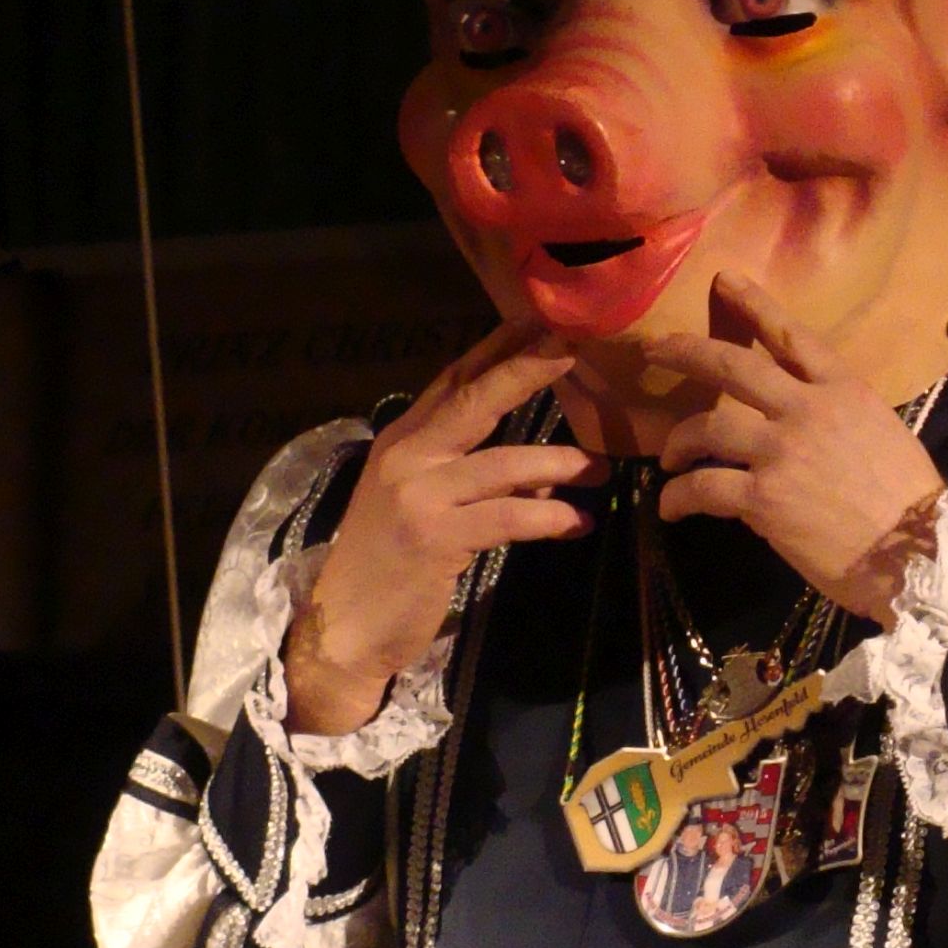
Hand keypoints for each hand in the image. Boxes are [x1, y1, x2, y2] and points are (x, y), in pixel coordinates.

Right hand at [284, 323, 604, 735]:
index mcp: (403, 441)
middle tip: (573, 348)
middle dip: (526, 370)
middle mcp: (407, 456)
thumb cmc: (391, 566)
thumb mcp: (428, 508)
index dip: (498, 349)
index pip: (454, 380)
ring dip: (561, 463)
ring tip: (602, 469)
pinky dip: (551, 517)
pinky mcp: (436, 537)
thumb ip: (481, 481)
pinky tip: (579, 524)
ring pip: (504, 463)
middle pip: (474, 399)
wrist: (345, 627)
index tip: (540, 321)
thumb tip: (547, 473)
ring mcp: (419, 495)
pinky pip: (509, 517)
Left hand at [645, 273, 947, 626]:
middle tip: (656, 350)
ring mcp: (781, 452)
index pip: (791, 335)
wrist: (917, 555)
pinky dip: (679, 497)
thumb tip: (803, 421)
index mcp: (844, 390)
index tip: (724, 281)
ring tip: (668, 459)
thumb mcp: (882, 434)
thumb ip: (839, 416)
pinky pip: (703, 488)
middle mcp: (808, 410)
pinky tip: (671, 507)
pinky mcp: (763, 498)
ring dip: (678, 441)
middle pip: (732, 366)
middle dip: (686, 352)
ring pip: (707, 428)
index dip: (754, 304)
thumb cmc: (909, 502)